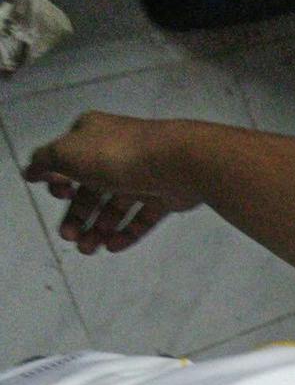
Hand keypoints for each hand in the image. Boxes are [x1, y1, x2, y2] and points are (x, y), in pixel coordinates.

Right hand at [23, 111, 199, 253]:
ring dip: (98, 228)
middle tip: (69, 238)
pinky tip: (112, 247)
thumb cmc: (114, 155)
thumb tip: (30, 170)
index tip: (59, 197)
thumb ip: (45, 162)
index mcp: (93, 135)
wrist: (174, 162)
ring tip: (88, 249)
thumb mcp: (67, 153)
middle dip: (78, 215)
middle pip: (92, 188)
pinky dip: (126, 232)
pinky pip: (142, 216)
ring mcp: (143, 174)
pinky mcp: (165, 195)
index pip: (70, 160)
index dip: (61, 182)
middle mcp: (117, 152)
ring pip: (116, 205)